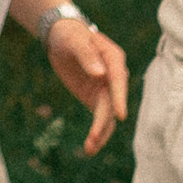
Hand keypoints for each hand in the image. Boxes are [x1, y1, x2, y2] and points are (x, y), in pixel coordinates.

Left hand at [44, 8, 130, 152]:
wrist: (62, 37)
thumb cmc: (70, 35)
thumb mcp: (74, 40)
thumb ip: (86, 55)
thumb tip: (100, 73)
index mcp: (113, 58)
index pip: (119, 80)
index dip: (120, 98)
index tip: (120, 116)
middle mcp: (114, 77)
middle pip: (112, 103)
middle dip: (104, 121)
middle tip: (94, 136)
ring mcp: (106, 90)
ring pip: (108, 115)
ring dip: (101, 132)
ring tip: (90, 148)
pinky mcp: (96, 99)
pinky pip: (100, 119)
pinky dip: (96, 133)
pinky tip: (90, 148)